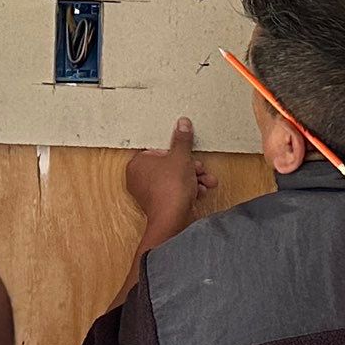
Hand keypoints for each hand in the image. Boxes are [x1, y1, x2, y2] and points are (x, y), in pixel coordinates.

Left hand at [125, 118, 216, 242]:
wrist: (174, 221)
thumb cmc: (171, 187)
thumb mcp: (181, 157)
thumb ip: (182, 140)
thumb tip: (182, 123)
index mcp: (137, 164)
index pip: (157, 150)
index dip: (175, 150)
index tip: (186, 150)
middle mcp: (140, 179)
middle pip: (169, 165)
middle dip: (190, 166)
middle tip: (199, 167)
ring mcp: (150, 194)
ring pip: (175, 179)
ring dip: (194, 178)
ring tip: (206, 180)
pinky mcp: (161, 205)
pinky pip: (176, 192)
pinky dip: (190, 190)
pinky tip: (201, 191)